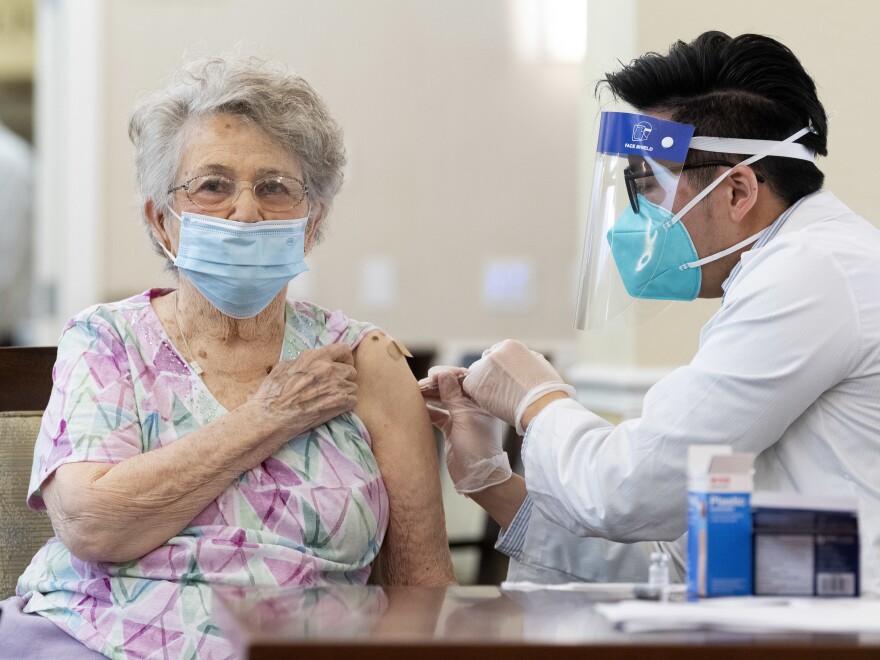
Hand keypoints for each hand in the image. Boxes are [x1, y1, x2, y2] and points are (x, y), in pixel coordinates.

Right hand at [251, 343, 357, 440]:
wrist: (272, 417)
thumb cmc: (273, 393)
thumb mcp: (284, 367)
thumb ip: (303, 362)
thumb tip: (311, 363)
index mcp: (315, 357)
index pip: (344, 349)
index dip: (344, 358)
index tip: (341, 365)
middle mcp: (329, 368)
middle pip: (350, 369)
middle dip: (344, 377)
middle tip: (334, 386)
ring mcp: (336, 385)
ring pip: (353, 386)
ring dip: (345, 392)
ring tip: (331, 399)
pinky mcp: (341, 402)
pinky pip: (353, 400)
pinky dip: (346, 405)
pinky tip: (334, 408)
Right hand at [421, 366, 510, 493]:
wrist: (478, 477)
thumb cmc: (477, 446)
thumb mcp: (464, 418)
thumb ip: (452, 396)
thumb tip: (444, 374)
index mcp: (482, 401)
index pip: (464, 380)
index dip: (448, 375)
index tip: (433, 374)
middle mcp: (472, 406)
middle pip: (452, 389)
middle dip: (436, 385)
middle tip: (420, 384)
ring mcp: (462, 418)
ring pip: (443, 401)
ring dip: (430, 396)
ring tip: (415, 393)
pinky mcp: (452, 429)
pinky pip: (438, 414)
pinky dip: (428, 410)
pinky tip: (416, 407)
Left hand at [462, 339, 575, 433]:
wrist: (542, 406)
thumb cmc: (547, 391)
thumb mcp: (539, 364)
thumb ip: (525, 358)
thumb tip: (519, 359)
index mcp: (511, 345)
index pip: (498, 352)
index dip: (500, 367)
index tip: (505, 379)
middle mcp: (495, 353)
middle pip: (485, 362)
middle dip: (490, 374)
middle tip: (499, 389)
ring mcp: (484, 367)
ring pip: (477, 374)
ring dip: (483, 384)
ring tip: (497, 398)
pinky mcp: (476, 383)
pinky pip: (470, 387)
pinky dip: (477, 395)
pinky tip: (490, 402)